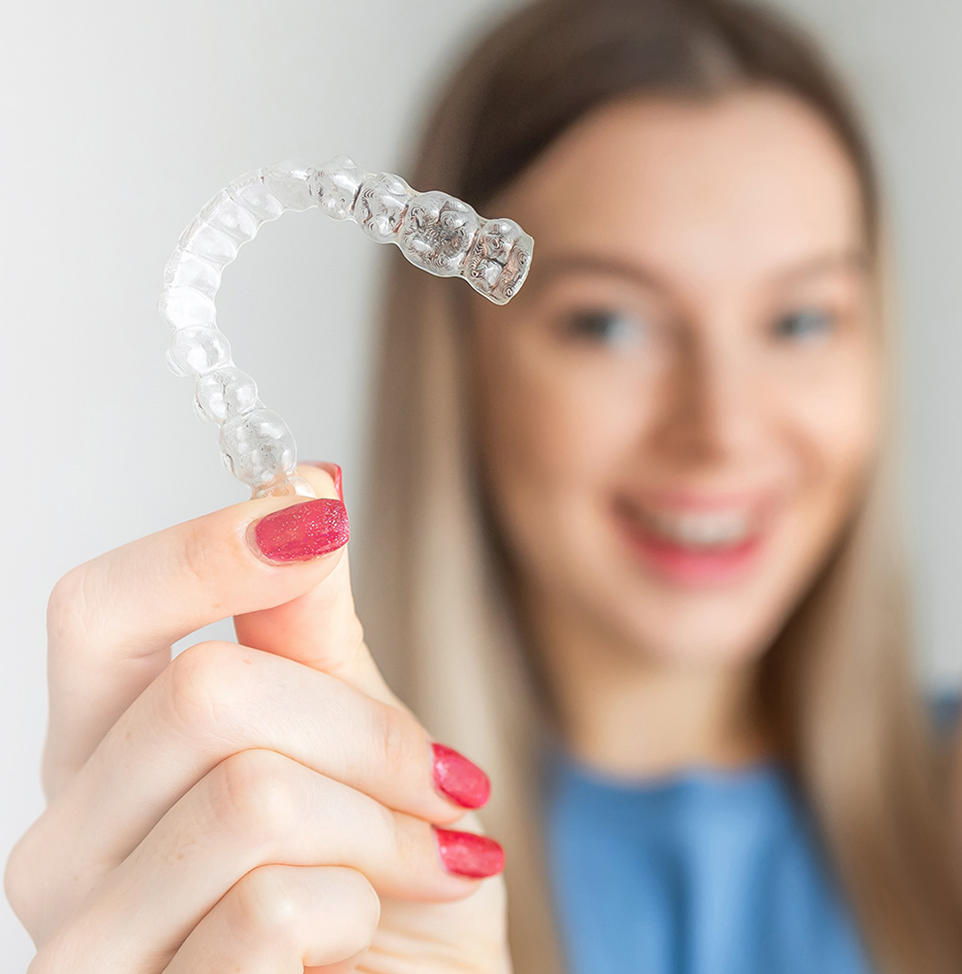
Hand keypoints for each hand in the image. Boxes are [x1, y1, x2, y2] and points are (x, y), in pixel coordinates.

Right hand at [4, 464, 508, 972]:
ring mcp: (88, 944)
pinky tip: (369, 933)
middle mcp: (68, 842)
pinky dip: (367, 904)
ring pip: (248, 797)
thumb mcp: (366, 744)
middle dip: (365, 731)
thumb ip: (312, 629)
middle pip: (201, 692)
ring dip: (382, 826)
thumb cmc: (390, 895)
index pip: (96, 611)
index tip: (316, 518)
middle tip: (442, 778)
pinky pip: (272, 910)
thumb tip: (302, 485)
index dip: (203, 549)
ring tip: (426, 861)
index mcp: (112, 753)